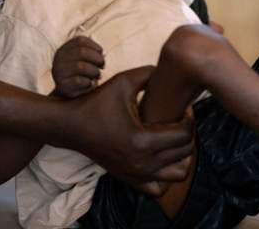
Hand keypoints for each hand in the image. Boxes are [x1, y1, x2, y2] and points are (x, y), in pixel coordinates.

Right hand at [52, 36, 104, 97]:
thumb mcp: (84, 60)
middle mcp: (58, 58)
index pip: (80, 40)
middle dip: (97, 58)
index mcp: (64, 49)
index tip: (101, 53)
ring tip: (98, 75)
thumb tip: (102, 54)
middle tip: (103, 65)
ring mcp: (58, 71)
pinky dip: (89, 82)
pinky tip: (91, 83)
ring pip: (81, 66)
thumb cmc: (81, 74)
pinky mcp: (62, 85)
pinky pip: (79, 81)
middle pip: (81, 52)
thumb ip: (91, 53)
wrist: (69, 95)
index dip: (94, 45)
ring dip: (94, 71)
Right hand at [63, 66, 193, 196]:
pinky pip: (159, 188)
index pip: (184, 135)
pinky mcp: (129, 179)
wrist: (69, 126)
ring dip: (182, 156)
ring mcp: (135, 175)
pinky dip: (166, 174)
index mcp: (142, 141)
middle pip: (185, 153)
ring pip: (178, 174)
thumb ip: (150, 73)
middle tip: (181, 119)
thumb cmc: (96, 102)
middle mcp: (141, 163)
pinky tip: (161, 156)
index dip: (190, 119)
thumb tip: (170, 71)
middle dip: (188, 134)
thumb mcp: (123, 81)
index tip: (183, 108)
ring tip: (174, 138)